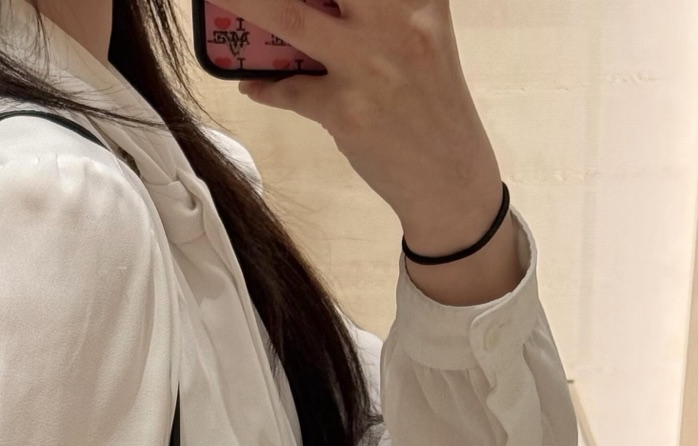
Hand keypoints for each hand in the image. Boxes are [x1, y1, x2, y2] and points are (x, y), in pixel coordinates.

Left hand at [232, 0, 522, 304]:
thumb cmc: (429, 102)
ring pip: (290, 16)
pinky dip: (265, 86)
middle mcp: (396, 19)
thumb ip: (381, 9)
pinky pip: (289, 89)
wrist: (451, 177)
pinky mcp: (347, 110)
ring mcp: (369, 64)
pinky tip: (251, 83)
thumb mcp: (421, 36)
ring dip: (245, 2)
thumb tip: (316, 3)